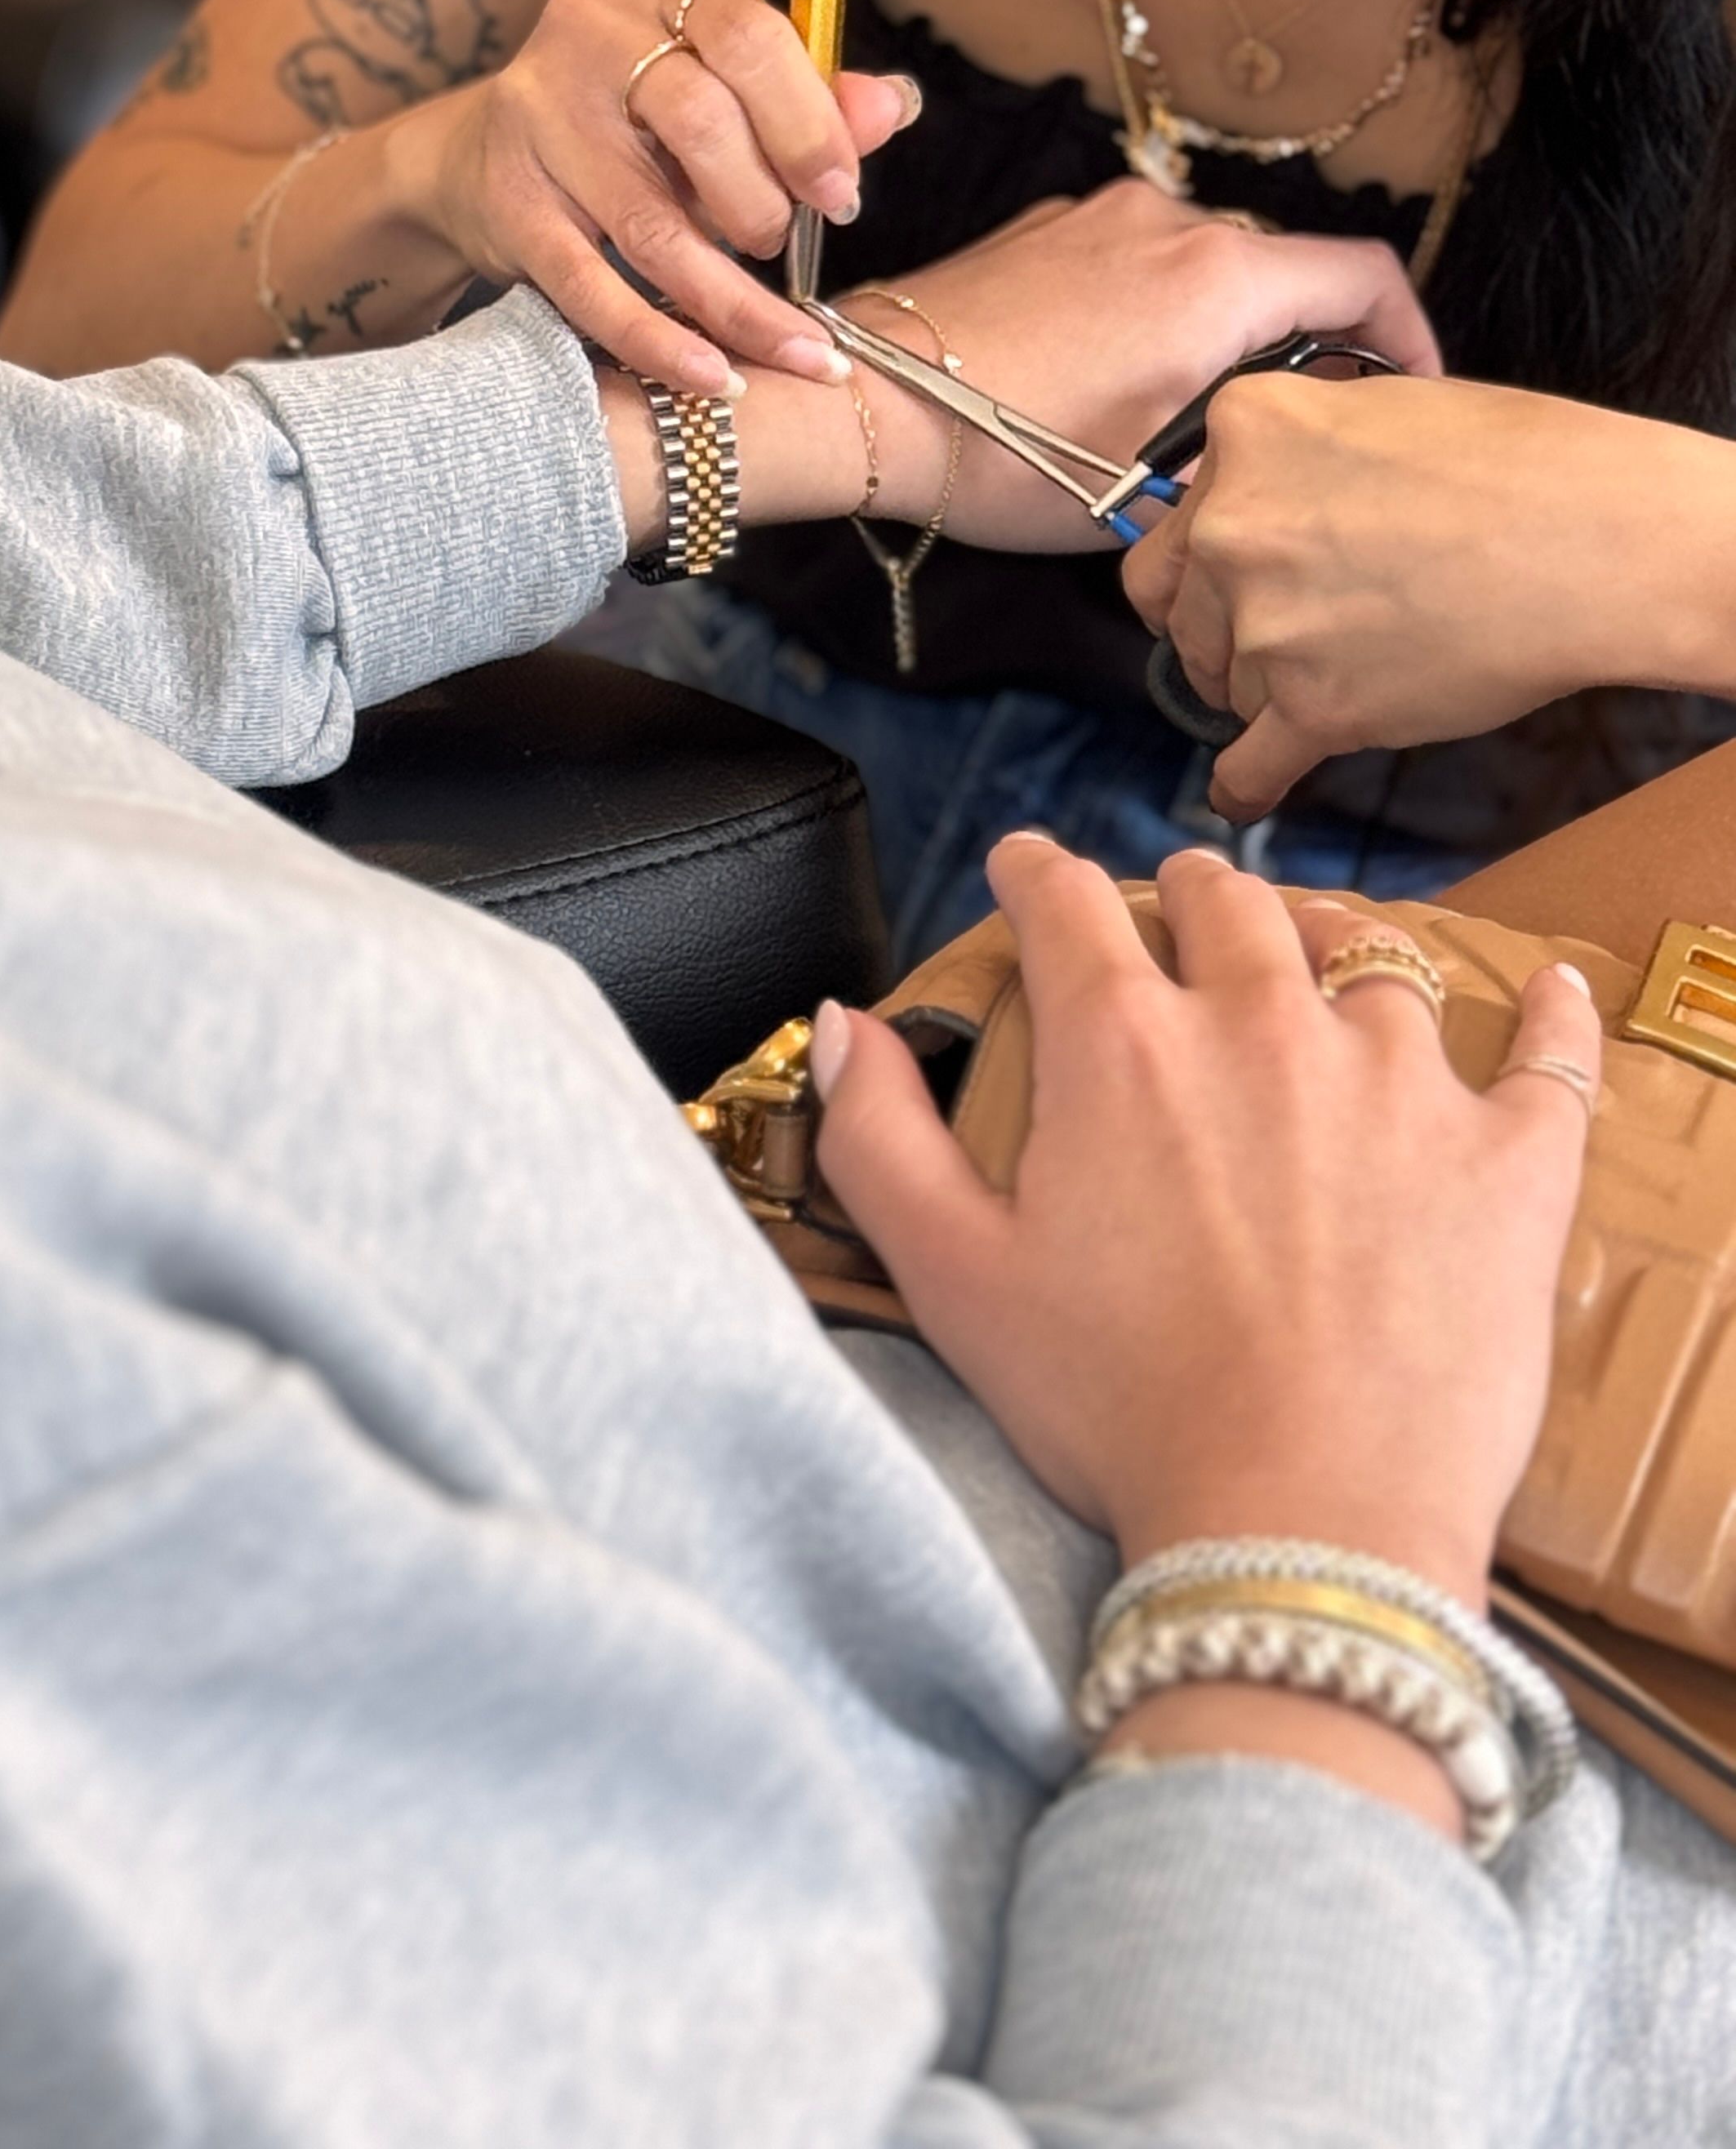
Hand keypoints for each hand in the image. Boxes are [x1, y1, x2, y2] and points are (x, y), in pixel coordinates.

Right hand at [412, 0, 917, 393]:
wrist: (484, 155)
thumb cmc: (640, 119)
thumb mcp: (730, 87)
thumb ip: (813, 95)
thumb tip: (893, 106)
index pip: (747, 33)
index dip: (807, 122)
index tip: (841, 195)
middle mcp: (590, 32)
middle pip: (698, 119)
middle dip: (764, 202)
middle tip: (784, 244)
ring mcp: (538, 117)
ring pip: (652, 219)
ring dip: (734, 298)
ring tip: (791, 343)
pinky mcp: (510, 203)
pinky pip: (592, 287)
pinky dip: (662, 340)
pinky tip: (718, 377)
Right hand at [813, 836, 1595, 1607]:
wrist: (1303, 1529)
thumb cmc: (1122, 1413)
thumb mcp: (952, 1278)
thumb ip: (878, 1136)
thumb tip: (841, 1028)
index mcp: (1122, 1049)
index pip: (1069, 901)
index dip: (1038, 871)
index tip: (1029, 867)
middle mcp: (1262, 1028)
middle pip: (1227, 903)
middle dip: (1191, 896)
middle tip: (1180, 916)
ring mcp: (1398, 1083)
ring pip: (1372, 961)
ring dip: (1338, 954)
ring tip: (1331, 970)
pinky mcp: (1509, 1158)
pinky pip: (1550, 1050)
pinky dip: (1552, 1013)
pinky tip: (1554, 992)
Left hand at [841, 183, 1441, 551]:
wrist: (864, 407)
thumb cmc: (998, 456)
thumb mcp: (1149, 483)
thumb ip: (1246, 447)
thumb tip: (1288, 444)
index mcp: (1216, 278)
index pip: (1363, 275)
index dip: (1410, 333)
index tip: (1411, 388)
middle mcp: (1168, 223)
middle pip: (1284, 268)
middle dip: (1308, 340)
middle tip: (1301, 423)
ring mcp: (1100, 217)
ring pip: (1207, 263)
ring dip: (1224, 325)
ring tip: (1201, 409)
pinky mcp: (1045, 229)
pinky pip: (1136, 258)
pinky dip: (1156, 307)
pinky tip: (1118, 378)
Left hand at [1119, 372, 1688, 819]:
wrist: (1594, 543)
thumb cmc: (1518, 464)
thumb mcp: (1375, 407)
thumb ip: (1294, 450)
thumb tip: (1259, 484)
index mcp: (1243, 429)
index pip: (1182, 507)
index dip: (1212, 548)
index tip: (1239, 570)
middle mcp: (1229, 523)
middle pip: (1178, 600)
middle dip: (1215, 623)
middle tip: (1268, 632)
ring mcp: (1263, 619)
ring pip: (1223, 678)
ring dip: (1262, 687)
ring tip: (1339, 671)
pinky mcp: (1311, 706)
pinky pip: (1248, 764)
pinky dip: (1245, 782)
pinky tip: (1244, 790)